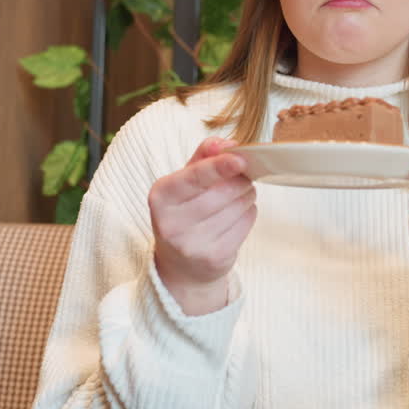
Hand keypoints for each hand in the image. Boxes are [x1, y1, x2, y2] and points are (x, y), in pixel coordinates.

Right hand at [149, 137, 256, 314]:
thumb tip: (226, 144)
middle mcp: (171, 223)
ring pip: (239, 206)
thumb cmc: (185, 212)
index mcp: (161, 197)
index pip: (194, 177)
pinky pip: (246, 223)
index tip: (241, 158)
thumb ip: (203, 157)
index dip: (219, 167)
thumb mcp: (184, 181)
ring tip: (236, 197)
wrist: (181, 265)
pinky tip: (236, 215)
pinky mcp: (215, 259)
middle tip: (241, 177)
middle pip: (224, 192)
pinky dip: (248, 213)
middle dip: (240, 180)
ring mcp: (193, 245)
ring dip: (247, 195)